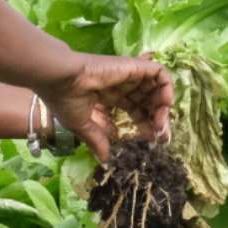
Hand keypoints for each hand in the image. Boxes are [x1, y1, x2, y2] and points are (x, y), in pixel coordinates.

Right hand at [37, 53, 173, 163]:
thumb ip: (97, 140)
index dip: (146, 126)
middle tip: (162, 135)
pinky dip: (167, 87)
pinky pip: (159, 74)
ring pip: (156, 89)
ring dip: (163, 106)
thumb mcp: (83, 126)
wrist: (60, 79)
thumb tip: (104, 160)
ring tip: (161, 123)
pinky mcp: (134, 66)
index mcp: (109, 100)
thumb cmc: (65, 100)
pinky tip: (164, 104)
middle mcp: (122, 88)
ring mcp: (129, 76)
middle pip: (148, 103)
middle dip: (158, 119)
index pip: (135, 113)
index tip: (153, 140)